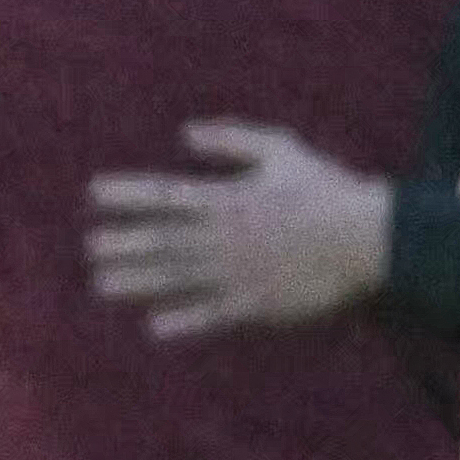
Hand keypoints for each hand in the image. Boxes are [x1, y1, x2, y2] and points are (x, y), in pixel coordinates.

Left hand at [88, 120, 390, 335]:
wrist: (370, 239)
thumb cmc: (327, 190)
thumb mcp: (281, 151)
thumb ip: (231, 139)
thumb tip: (185, 133)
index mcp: (227, 200)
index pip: (163, 196)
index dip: (125, 195)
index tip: (93, 193)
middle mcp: (222, 239)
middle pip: (160, 242)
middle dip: (121, 244)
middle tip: (89, 248)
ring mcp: (235, 274)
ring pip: (174, 279)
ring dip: (136, 282)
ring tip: (101, 284)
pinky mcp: (255, 304)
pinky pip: (211, 315)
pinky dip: (182, 321)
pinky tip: (153, 326)